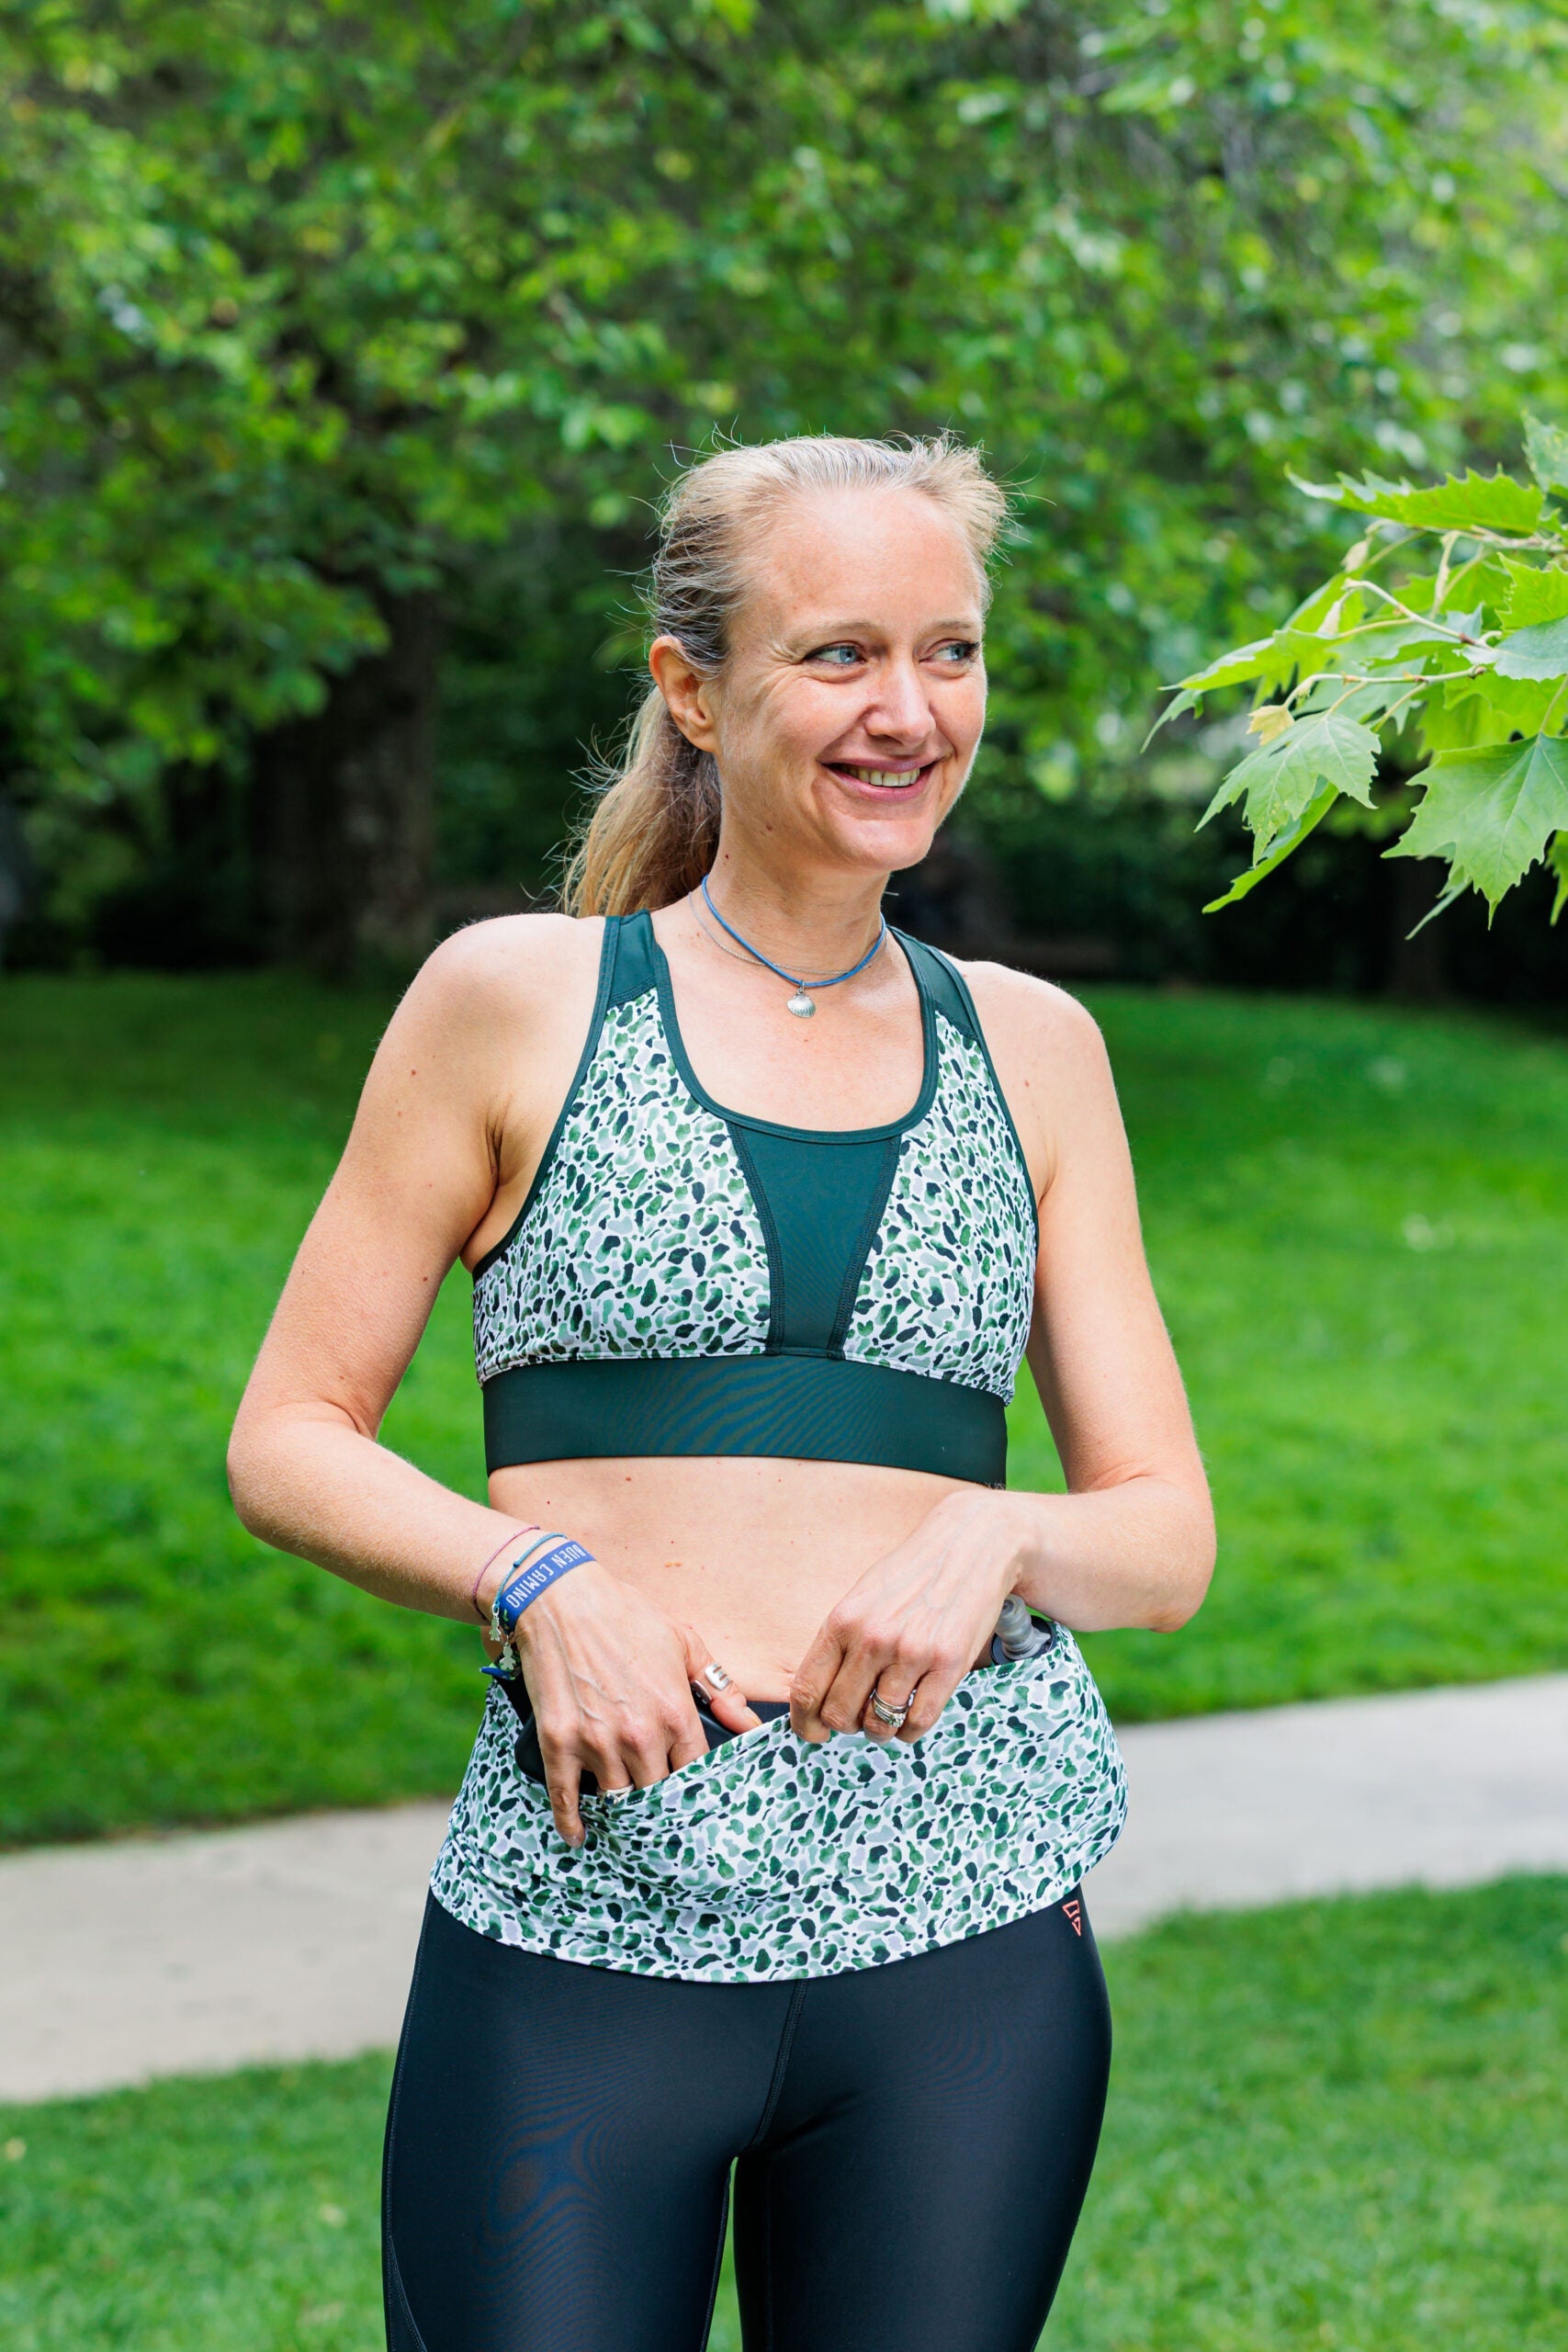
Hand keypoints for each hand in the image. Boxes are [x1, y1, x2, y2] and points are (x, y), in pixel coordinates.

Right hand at [510, 1561, 759, 1844]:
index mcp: (675, 1713)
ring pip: (617, 1800)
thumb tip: (748, 1724)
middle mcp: (638, 1736)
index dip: (696, 1788)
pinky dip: (571, 1822)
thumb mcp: (684, 1643)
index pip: (696, 1774)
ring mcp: (595, 1742)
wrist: (561, 1599)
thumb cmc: (625, 1616)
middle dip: (661, 1803)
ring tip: (627, 1819)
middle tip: (662, 1814)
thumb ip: (719, 1688)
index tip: (696, 1800)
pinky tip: (578, 1835)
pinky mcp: (558, 1742)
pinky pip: (565, 1798)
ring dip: (622, 1811)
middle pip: (658, 1795)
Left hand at [790, 1491, 1023, 1746]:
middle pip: (840, 1714)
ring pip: (880, 1724)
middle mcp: (873, 1638)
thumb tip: (819, 1698)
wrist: (971, 1545)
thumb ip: (841, 1642)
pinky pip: (919, 1722)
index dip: (804, 1723)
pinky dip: (911, 1731)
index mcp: (842, 1620)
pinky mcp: (949, 1664)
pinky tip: (912, 1716)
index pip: (806, 1689)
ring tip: (888, 1717)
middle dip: (846, 1726)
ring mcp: (912, 1652)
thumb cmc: (912, 1575)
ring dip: (881, 1730)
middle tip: (859, 1718)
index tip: (812, 1733)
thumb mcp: (863, 1598)